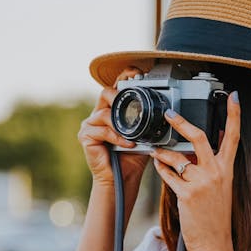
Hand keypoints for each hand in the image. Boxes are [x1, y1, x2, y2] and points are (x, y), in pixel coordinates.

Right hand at [78, 67, 149, 190]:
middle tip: (132, 100)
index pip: (115, 88)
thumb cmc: (131, 157)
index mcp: (111, 111)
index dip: (123, 77)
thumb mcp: (143, 134)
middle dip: (119, 95)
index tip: (136, 72)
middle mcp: (98, 115)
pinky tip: (127, 144)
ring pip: (105, 113)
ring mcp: (89, 125)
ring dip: (121, 125)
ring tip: (133, 136)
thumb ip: (146, 120)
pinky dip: (117, 137)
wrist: (122, 178)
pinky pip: (102, 130)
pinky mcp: (85, 136)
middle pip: (105, 94)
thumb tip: (164, 108)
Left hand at [152, 91, 240, 250]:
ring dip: (163, 153)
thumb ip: (214, 166)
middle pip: (200, 138)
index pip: (234, 137)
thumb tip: (210, 143)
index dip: (234, 115)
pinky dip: (161, 168)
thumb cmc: (215, 216)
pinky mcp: (186, 194)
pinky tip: (157, 165)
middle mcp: (216, 173)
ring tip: (156, 151)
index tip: (233, 96)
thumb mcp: (221, 187)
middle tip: (169, 114)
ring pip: (177, 157)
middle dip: (182, 123)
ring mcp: (201, 183)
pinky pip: (169, 174)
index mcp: (227, 169)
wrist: (213, 243)